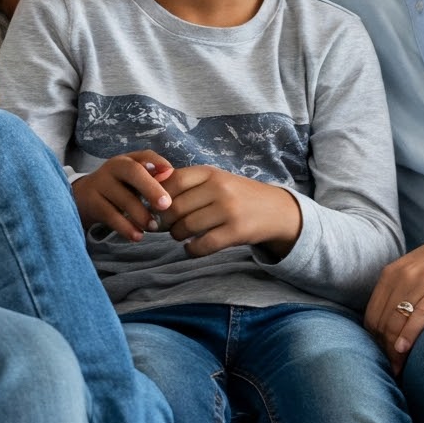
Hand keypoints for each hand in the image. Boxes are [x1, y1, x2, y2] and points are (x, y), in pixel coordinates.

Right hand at [71, 150, 174, 241]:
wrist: (82, 197)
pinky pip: (110, 216)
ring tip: (154, 227)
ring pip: (122, 198)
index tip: (171, 174)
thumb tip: (170, 172)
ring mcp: (99, 184)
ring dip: (141, 214)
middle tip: (165, 205)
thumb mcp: (132, 177)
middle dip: (151, 188)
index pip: (144, 156)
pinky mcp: (91, 203)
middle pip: (133, 172)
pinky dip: (126, 227)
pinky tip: (137, 236)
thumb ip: (152, 172)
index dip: (158, 163)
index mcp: (126, 160)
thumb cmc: (117, 186)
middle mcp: (111, 168)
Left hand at [159, 166, 302, 257]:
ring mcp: (229, 210)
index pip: (172, 181)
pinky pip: (202, 245)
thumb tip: (147, 191)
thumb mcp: (214, 179)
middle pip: (175, 207)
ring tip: (180, 235)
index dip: (158, 197)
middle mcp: (220, 188)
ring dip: (176, 236)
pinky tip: (192, 247)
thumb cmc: (235, 195)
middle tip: (165, 226)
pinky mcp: (236, 232)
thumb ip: (185, 182)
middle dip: (164, 221)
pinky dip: (191, 250)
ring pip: (186, 227)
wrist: (276, 210)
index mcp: (210, 172)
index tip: (155, 207)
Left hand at [365, 193, 423, 369]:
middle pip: (382, 321)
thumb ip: (403, 290)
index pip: (372, 314)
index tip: (382, 359)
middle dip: (382, 350)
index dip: (373, 341)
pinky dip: (409, 335)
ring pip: (398, 321)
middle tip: (391, 371)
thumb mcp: (420, 269)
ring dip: (394, 349)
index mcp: (393, 273)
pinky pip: (421, 315)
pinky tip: (404, 350)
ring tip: (399, 370)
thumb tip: (394, 322)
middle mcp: (403, 275)